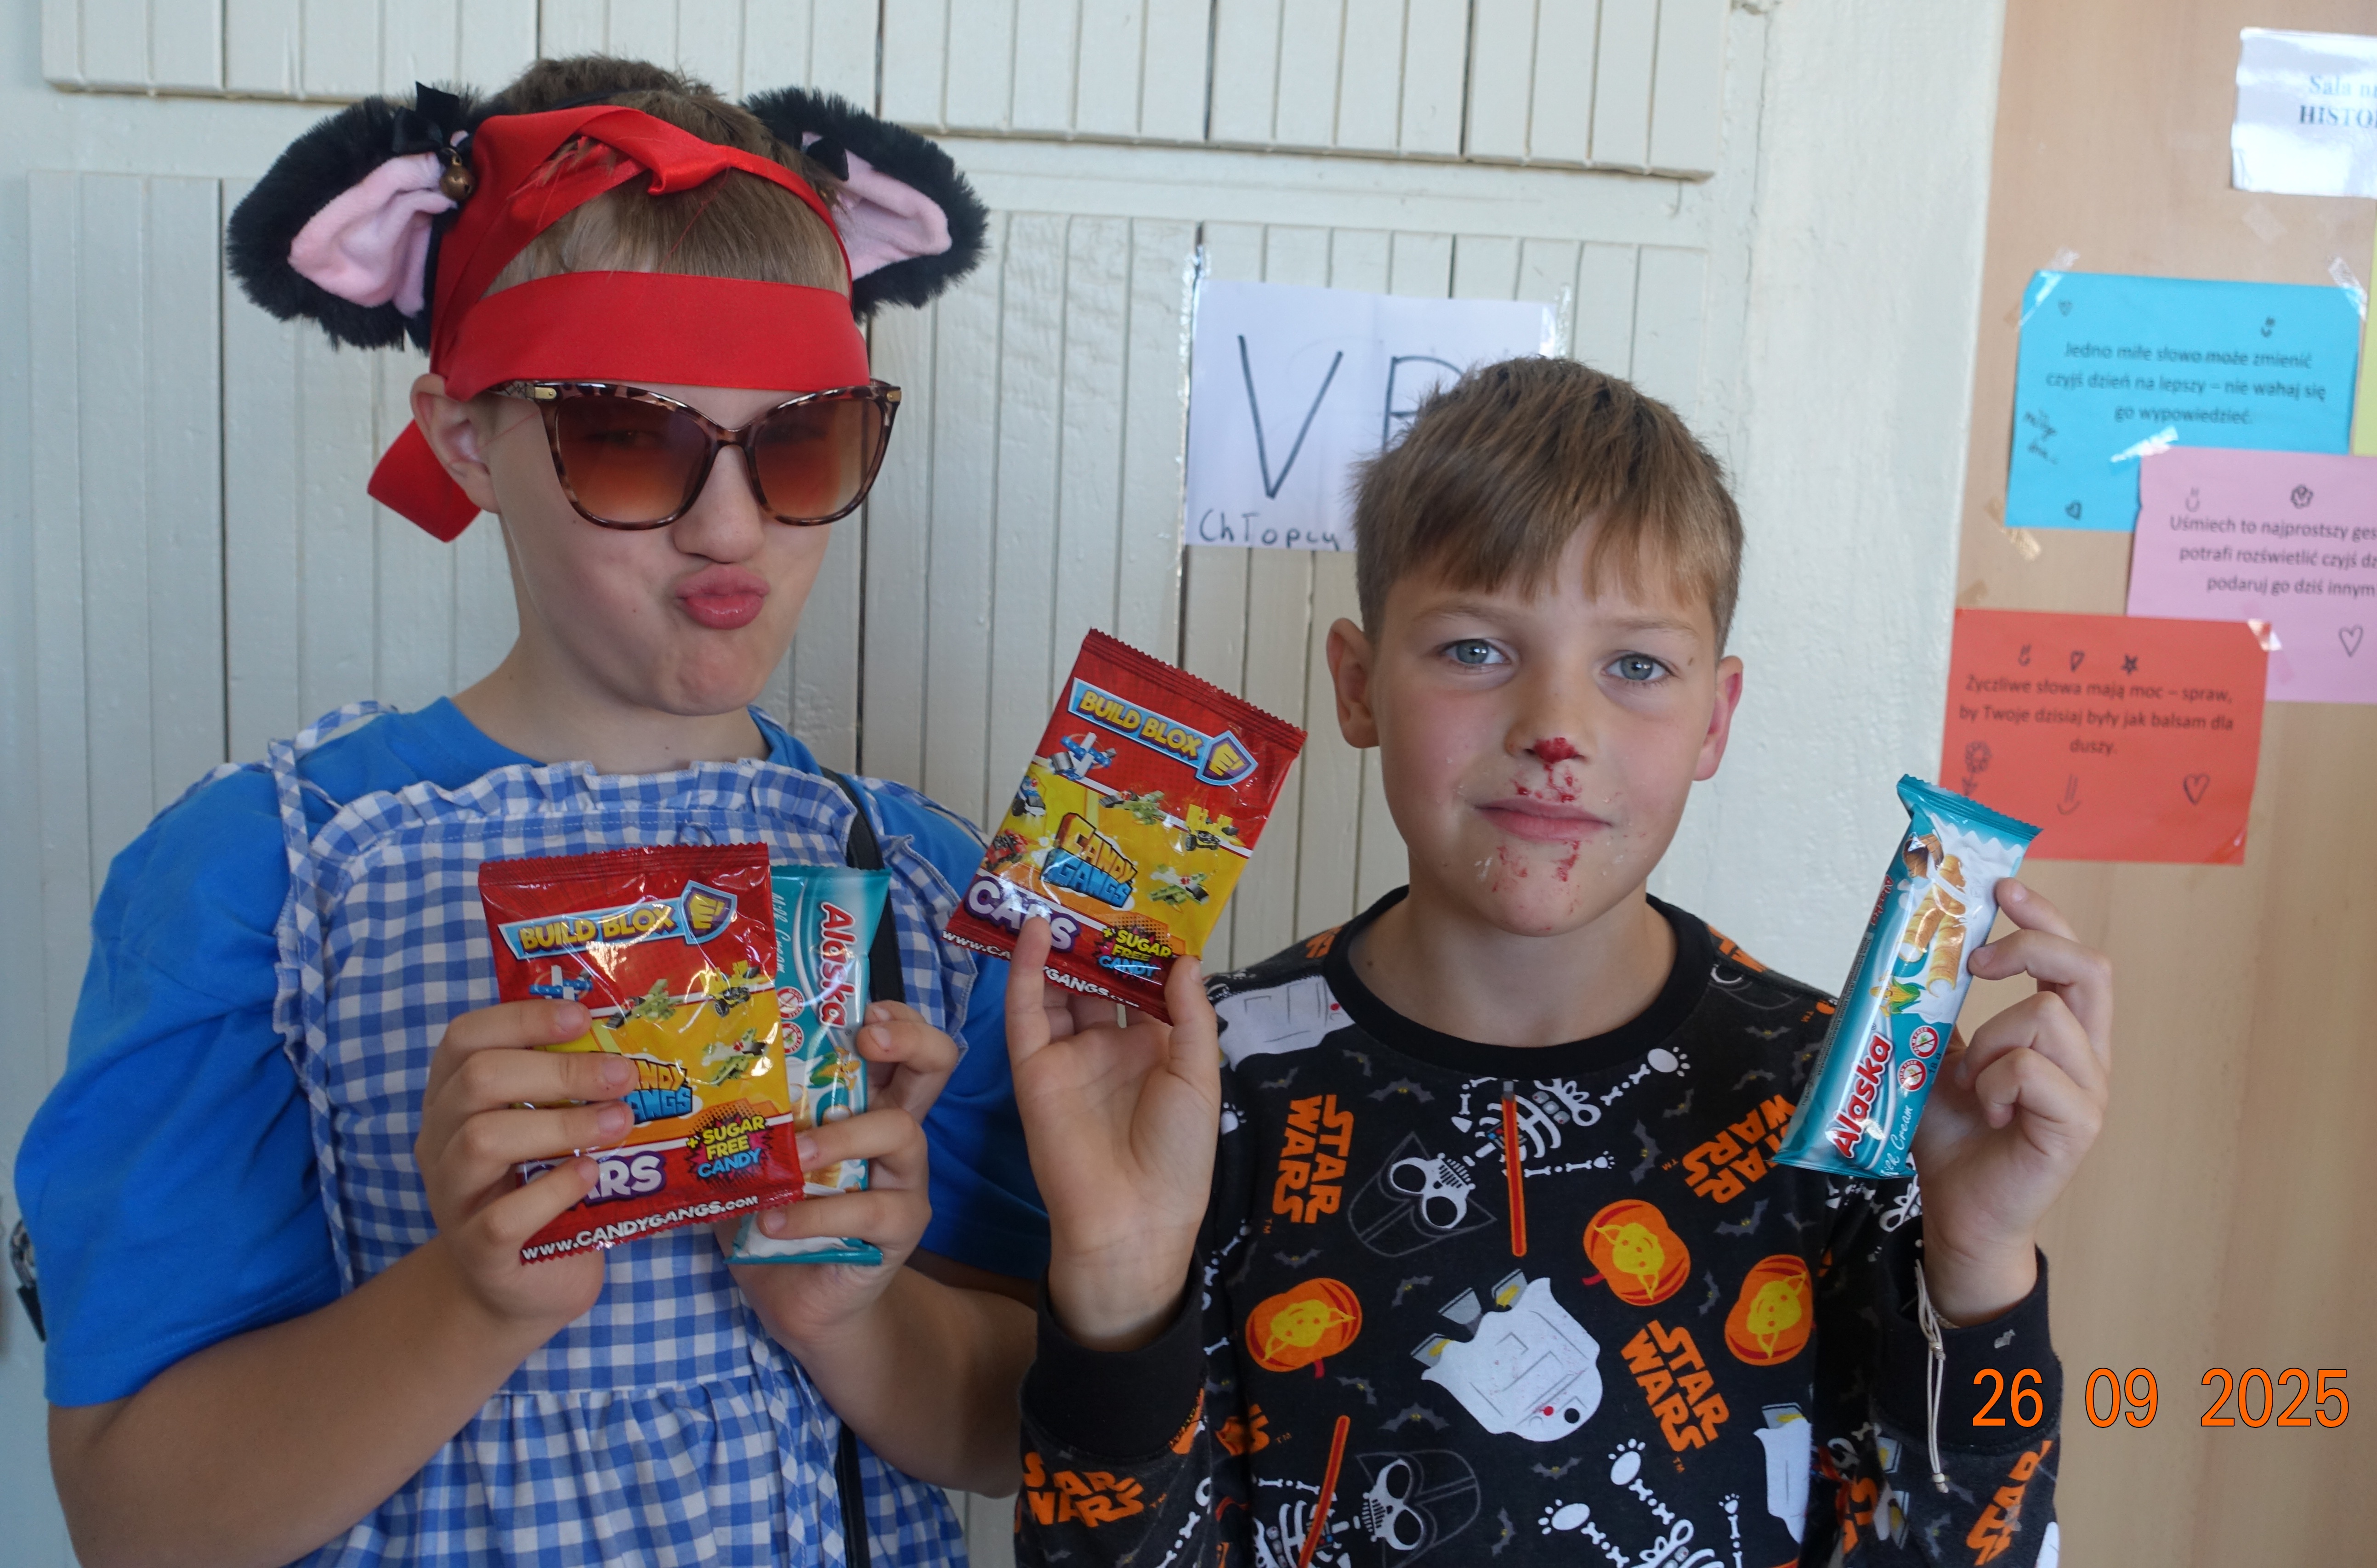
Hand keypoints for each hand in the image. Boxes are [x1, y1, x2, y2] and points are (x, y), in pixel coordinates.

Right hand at [415, 999, 626, 1327]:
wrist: (522, 1284)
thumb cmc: (542, 1188)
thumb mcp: (547, 1129)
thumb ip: (565, 1088)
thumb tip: (625, 1042)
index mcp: (452, 1100)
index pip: (464, 1037)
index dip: (522, 1018)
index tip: (582, 1016)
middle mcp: (440, 1142)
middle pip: (478, 1080)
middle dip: (559, 1070)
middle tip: (623, 1076)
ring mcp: (452, 1198)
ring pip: (482, 1140)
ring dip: (563, 1125)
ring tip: (618, 1123)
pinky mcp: (477, 1252)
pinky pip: (504, 1216)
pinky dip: (554, 1190)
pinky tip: (590, 1176)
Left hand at [721, 1007, 958, 1346]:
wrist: (798, 1302)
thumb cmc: (775, 1219)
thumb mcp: (751, 1164)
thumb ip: (734, 1128)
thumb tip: (679, 1091)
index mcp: (863, 1104)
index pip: (898, 1043)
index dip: (894, 1018)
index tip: (862, 1011)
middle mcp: (894, 1133)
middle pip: (934, 1067)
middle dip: (909, 1040)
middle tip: (867, 1040)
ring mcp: (904, 1180)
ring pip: (902, 1133)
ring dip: (842, 1136)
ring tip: (796, 1154)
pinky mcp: (900, 1229)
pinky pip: (870, 1210)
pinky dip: (816, 1213)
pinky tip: (773, 1221)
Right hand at [1007, 918, 1220, 1351]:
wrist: (1131, 1221)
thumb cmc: (1177, 1156)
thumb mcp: (1198, 1077)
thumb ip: (1189, 1014)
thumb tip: (1181, 956)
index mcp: (1156, 1049)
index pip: (1146, 984)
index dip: (1144, 946)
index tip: (1146, 898)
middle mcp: (1111, 1045)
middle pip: (1099, 978)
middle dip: (1097, 936)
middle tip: (1096, 881)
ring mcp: (1070, 1055)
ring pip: (1060, 986)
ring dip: (1059, 943)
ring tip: (1060, 889)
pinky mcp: (1034, 1068)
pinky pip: (1026, 1012)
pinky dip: (1025, 970)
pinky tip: (1031, 931)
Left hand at [1910, 879, 2111, 1321]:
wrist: (1959, 1209)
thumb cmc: (1955, 1134)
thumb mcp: (1940, 1059)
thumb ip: (1943, 1016)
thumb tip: (1910, 961)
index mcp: (2063, 1034)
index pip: (2074, 956)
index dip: (2044, 915)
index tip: (2002, 887)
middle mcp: (2089, 1056)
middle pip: (2090, 968)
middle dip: (2031, 947)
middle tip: (1975, 965)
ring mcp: (2090, 1090)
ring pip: (2047, 1017)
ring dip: (1993, 1040)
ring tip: (1973, 1082)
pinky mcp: (2078, 1124)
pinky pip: (2033, 1070)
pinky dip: (1994, 1083)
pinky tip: (1985, 1111)